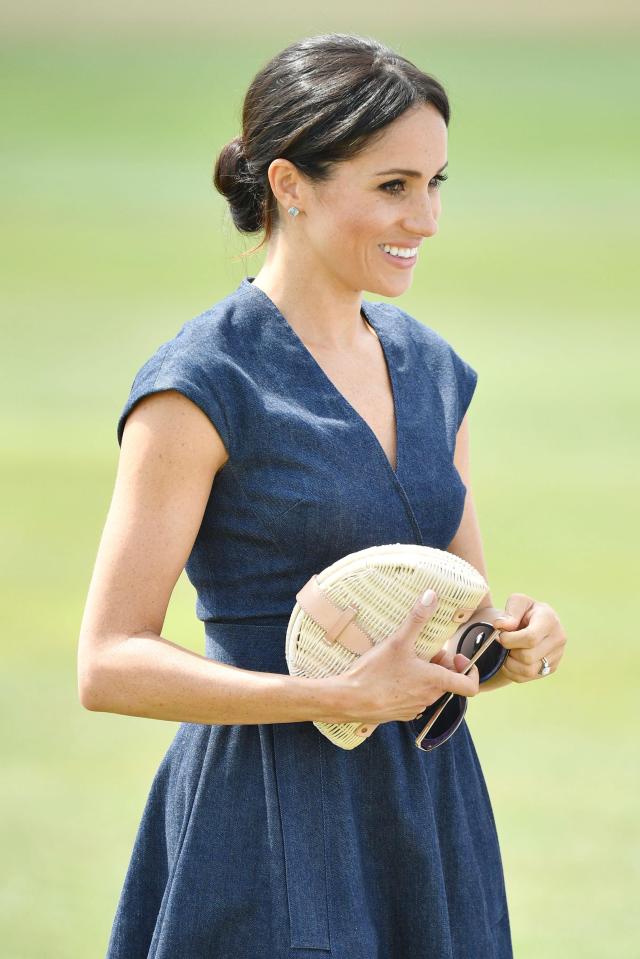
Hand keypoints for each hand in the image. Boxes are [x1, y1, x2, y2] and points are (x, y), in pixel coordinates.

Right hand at [335, 589, 479, 724]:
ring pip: (430, 689)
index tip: (460, 657)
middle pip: (447, 681)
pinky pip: (414, 698)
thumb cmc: (375, 673)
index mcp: (435, 681)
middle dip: (440, 665)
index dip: (471, 671)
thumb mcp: (398, 641)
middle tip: (424, 650)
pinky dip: (410, 686)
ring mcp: (415, 708)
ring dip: (425, 675)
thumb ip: (417, 619)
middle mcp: (429, 698)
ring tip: (406, 660)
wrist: (348, 700)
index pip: (470, 685)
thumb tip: (431, 596)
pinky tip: (392, 675)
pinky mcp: (401, 714)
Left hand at [493, 593, 566, 682]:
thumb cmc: (524, 611)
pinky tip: (510, 660)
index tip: (500, 635)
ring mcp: (557, 656)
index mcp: (549, 620)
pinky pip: (527, 678)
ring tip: (507, 652)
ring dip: (510, 664)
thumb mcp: (517, 602)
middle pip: (528, 657)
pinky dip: (513, 672)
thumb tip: (501, 625)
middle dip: (510, 651)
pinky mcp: (551, 668)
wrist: (535, 621)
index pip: (530, 638)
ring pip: (528, 670)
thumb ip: (510, 612)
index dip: (510, 640)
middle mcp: (558, 639)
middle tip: (504, 644)